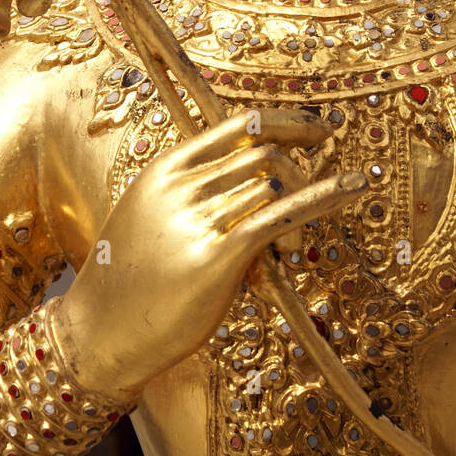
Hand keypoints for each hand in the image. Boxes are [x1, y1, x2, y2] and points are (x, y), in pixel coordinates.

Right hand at [54, 108, 365, 398]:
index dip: (286, 122)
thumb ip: (196, 194)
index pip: (238, 126)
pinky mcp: (216, 258)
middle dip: (299, 173)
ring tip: (288, 250)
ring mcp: (197, 221)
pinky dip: (326, 197)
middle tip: (312, 202)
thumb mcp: (152, 218)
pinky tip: (356, 187)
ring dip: (301, 209)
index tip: (319, 129)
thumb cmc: (129, 281)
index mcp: (166, 169)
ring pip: (276, 186)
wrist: (98, 333)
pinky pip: (282, 215)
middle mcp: (182, 187)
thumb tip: (260, 183)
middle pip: (265, 155)